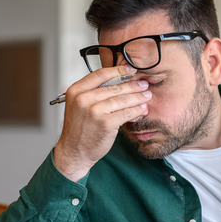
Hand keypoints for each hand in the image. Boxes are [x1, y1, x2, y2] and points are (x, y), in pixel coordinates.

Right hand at [53, 65, 150, 180]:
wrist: (74, 151)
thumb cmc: (79, 129)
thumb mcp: (79, 106)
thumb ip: (94, 93)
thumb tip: (119, 83)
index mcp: (76, 91)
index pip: (100, 74)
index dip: (118, 70)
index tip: (130, 70)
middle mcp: (83, 99)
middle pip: (114, 87)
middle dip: (132, 85)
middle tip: (143, 84)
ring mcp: (94, 111)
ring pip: (122, 100)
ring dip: (137, 97)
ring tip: (146, 96)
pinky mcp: (105, 123)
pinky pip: (125, 113)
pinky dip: (136, 110)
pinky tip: (141, 109)